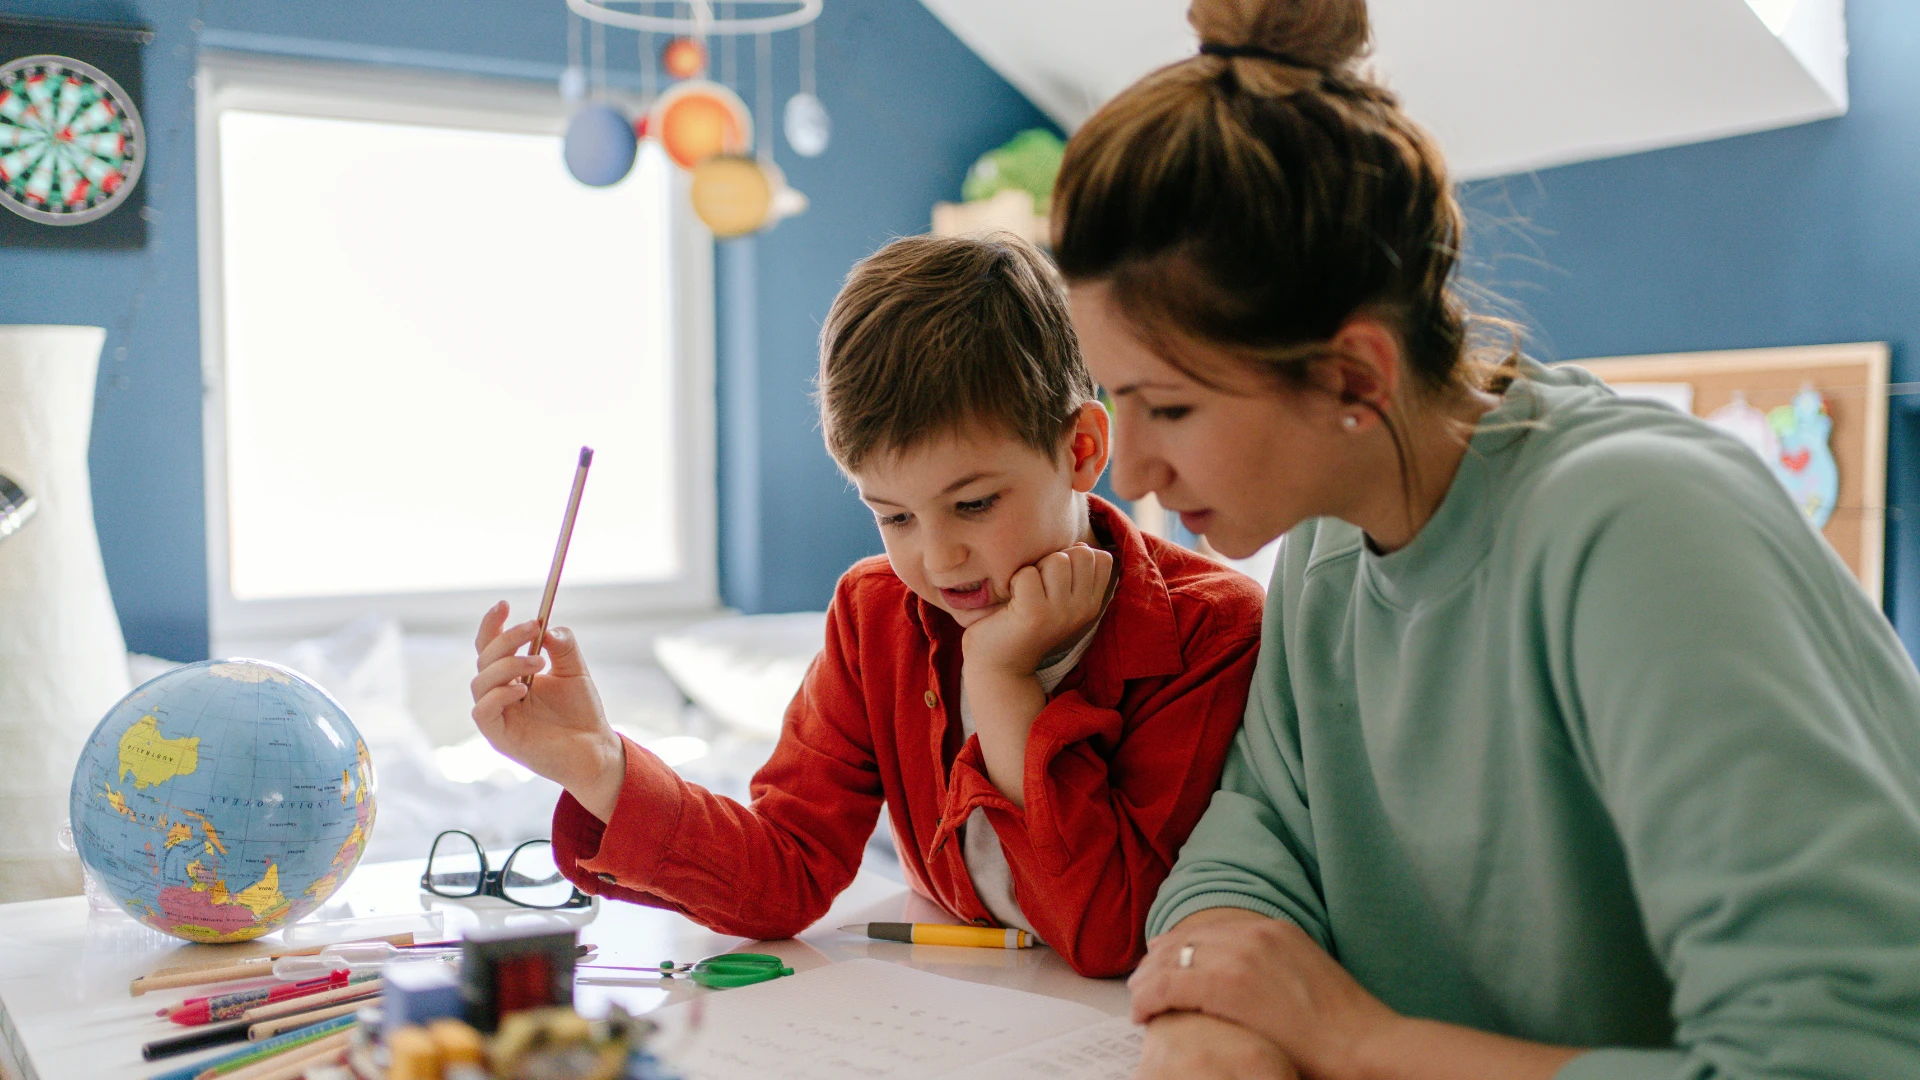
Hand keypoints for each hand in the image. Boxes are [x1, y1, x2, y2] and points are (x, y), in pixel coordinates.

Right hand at [470, 601, 624, 821]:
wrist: (595, 748)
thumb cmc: (581, 712)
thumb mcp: (575, 670)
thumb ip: (563, 646)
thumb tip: (547, 627)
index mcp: (512, 676)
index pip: (490, 646)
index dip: (491, 625)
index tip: (504, 605)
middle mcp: (499, 693)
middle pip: (484, 658)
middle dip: (506, 638)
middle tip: (533, 628)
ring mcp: (498, 715)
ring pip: (480, 682)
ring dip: (507, 664)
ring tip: (539, 662)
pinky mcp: (499, 737)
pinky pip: (483, 711)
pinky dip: (499, 694)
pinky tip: (522, 689)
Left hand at [961, 543, 1114, 675]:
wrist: (999, 665)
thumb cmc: (1025, 623)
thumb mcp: (1059, 598)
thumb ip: (1074, 573)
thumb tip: (1080, 546)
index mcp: (1091, 604)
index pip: (1102, 559)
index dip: (1076, 557)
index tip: (1055, 578)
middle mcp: (1082, 609)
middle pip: (1082, 554)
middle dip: (1055, 559)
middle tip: (1037, 584)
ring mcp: (1061, 612)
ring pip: (1057, 560)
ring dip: (1035, 568)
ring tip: (1024, 591)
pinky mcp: (1035, 613)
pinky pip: (1028, 573)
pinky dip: (1014, 579)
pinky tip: (1011, 599)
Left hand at [1129, 912, 1397, 1079]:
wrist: (1366, 1044)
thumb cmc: (1344, 1026)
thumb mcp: (1306, 976)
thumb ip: (1273, 969)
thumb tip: (1249, 985)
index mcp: (1275, 929)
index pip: (1210, 929)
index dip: (1180, 946)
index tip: (1164, 961)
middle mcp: (1254, 933)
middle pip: (1186, 939)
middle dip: (1158, 961)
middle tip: (1141, 981)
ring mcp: (1240, 956)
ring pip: (1172, 960)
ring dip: (1148, 980)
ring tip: (1136, 998)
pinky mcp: (1229, 986)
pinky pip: (1171, 986)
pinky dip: (1150, 998)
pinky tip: (1142, 1013)